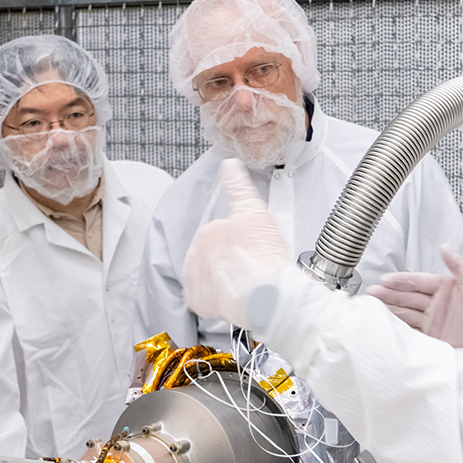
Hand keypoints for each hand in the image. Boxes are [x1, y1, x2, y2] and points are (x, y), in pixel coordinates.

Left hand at [181, 159, 290, 327]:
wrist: (266, 294)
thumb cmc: (266, 258)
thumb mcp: (255, 212)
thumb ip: (238, 187)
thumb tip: (228, 165)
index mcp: (211, 229)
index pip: (219, 233)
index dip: (237, 244)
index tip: (249, 253)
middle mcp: (198, 250)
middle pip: (211, 253)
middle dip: (227, 260)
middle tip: (249, 270)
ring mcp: (195, 274)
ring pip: (205, 273)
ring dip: (218, 277)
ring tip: (242, 285)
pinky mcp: (195, 297)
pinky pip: (200, 296)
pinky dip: (212, 298)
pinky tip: (231, 297)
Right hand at [368, 245, 462, 348]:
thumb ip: (459, 266)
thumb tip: (445, 247)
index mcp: (447, 289)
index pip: (418, 281)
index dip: (401, 280)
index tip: (386, 279)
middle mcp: (438, 305)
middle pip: (408, 297)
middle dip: (389, 294)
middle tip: (373, 292)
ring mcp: (434, 322)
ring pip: (406, 314)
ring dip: (390, 310)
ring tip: (373, 307)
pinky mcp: (433, 339)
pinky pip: (412, 332)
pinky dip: (399, 329)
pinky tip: (388, 325)